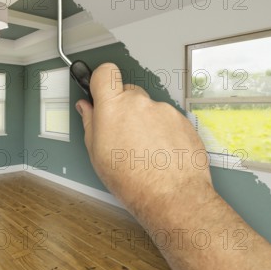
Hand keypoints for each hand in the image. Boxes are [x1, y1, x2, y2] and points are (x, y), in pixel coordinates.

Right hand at [76, 63, 212, 220]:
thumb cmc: (133, 181)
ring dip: (144, 123)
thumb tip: (87, 108)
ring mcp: (164, 110)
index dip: (102, 79)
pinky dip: (163, 132)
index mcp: (114, 106)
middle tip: (122, 133)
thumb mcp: (97, 154)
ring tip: (144, 151)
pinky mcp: (183, 120)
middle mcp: (140, 102)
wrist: (172, 196)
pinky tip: (160, 154)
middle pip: (128, 91)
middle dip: (124, 107)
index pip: (105, 72)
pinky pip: (167, 120)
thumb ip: (90, 123)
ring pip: (149, 108)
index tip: (101, 89)